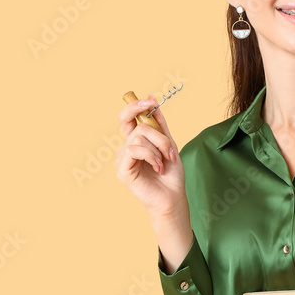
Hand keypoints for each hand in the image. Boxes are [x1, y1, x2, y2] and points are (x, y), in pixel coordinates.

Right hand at [114, 93, 184, 216]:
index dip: (135, 106)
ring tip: (164, 162)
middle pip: (135, 124)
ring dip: (159, 148)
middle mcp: (126, 149)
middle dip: (157, 133)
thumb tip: (151, 97)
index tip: (150, 101)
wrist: (173, 197)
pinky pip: (134, 150)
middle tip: (169, 148)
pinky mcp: (121, 170)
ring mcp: (122, 159)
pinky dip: (151, 156)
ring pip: (139, 137)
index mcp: (136, 142)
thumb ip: (159, 123)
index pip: (128, 118)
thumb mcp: (169, 143)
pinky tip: (158, 167)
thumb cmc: (171, 175)